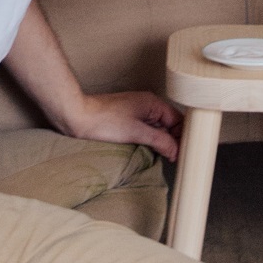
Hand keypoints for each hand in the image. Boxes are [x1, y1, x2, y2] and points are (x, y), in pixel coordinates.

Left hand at [64, 90, 182, 161]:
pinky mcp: (128, 119)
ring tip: (167, 158)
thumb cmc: (104, 120)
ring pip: (158, 128)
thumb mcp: (136, 132)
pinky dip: (151, 140)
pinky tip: (151, 151)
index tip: (184, 154)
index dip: (182, 137)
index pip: (177, 119)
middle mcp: (147, 105)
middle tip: (176, 159)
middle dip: (174, 140)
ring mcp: (137, 111)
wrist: (78, 117)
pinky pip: (147, 130)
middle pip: (169, 123)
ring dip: (162, 141)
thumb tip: (176, 150)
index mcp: (152, 103)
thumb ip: (160, 140)